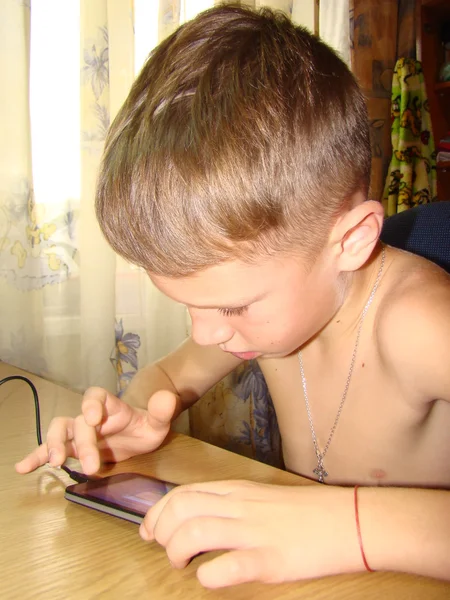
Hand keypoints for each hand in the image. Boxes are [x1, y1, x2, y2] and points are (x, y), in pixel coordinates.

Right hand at [15, 387, 177, 474]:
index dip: (91, 405)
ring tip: (55, 463)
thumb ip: (162, 410)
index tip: (93, 419)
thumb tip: (167, 398)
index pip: (95, 396)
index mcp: (109, 406)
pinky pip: (49, 450)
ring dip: (53, 446)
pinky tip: (23, 468)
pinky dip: (36, 457)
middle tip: (92, 467)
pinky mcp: (72, 448)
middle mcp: (90, 416)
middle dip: (83, 444)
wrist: (139, 434)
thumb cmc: (147, 425)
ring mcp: (78, 432)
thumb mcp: (159, 420)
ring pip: (58, 431)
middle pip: (77, 422)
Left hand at [139, 480, 362, 587]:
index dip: (157, 513)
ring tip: (183, 564)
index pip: (183, 493)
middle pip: (181, 509)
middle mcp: (241, 506)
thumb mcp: (261, 497)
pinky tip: (210, 577)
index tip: (149, 531)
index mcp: (238, 490)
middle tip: (165, 550)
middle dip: (160, 530)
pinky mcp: (272, 558)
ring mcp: (255, 531)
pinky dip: (209, 575)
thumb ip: (229, 504)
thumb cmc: (305, 512)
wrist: (349, 520)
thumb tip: (197, 519)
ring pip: (196, 531)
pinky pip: (229, 565)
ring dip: (177, 551)